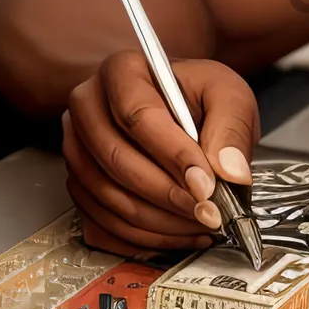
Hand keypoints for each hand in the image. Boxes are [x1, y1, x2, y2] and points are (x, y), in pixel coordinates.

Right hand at [63, 50, 259, 256]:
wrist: (180, 106)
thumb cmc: (199, 95)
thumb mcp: (228, 94)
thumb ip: (232, 126)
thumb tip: (229, 172)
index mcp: (121, 71)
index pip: (137, 116)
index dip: (173, 155)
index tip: (206, 182)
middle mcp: (87, 107)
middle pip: (115, 159)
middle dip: (167, 194)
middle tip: (208, 211)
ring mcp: (76, 149)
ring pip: (106, 195)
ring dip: (158, 220)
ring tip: (201, 225)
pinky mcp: (78, 186)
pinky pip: (102, 222)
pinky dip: (143, 237)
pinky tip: (181, 233)